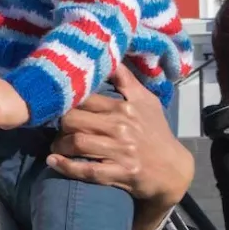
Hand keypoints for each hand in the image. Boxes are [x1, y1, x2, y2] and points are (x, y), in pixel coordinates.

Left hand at [47, 65, 193, 229]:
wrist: (174, 169)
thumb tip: (109, 56)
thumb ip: (126, 79)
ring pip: (78, 143)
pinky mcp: (121, 173)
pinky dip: (66, 166)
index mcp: (125, 106)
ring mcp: (121, 151)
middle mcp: (121, 126)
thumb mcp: (146, 100)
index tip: (60, 106)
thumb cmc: (156, 132)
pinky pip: (87, 170)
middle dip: (60, 125)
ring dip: (60, 145)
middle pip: (74, 120)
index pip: (84, 98)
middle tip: (58, 129)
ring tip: (57, 146)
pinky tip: (54, 162)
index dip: (67, 102)